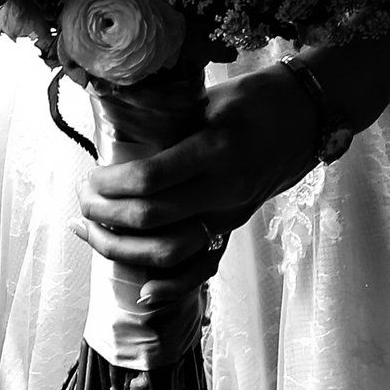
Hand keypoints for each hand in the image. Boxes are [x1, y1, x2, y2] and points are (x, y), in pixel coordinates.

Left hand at [77, 65, 328, 342]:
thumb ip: (168, 119)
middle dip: (105, 214)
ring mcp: (232, 214)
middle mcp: (224, 189)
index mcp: (215, 150)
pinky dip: (171, 287)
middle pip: (151, 219)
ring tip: (91, 231)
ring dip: (122, 250)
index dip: (110, 183)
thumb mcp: (209, 98)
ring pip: (170, 252)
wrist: (307, 117)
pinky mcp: (234, 227)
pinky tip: (141, 291)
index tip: (90, 177)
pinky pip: (202, 268)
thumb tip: (113, 129)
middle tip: (82, 201)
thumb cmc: (256, 98)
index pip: (149, 179)